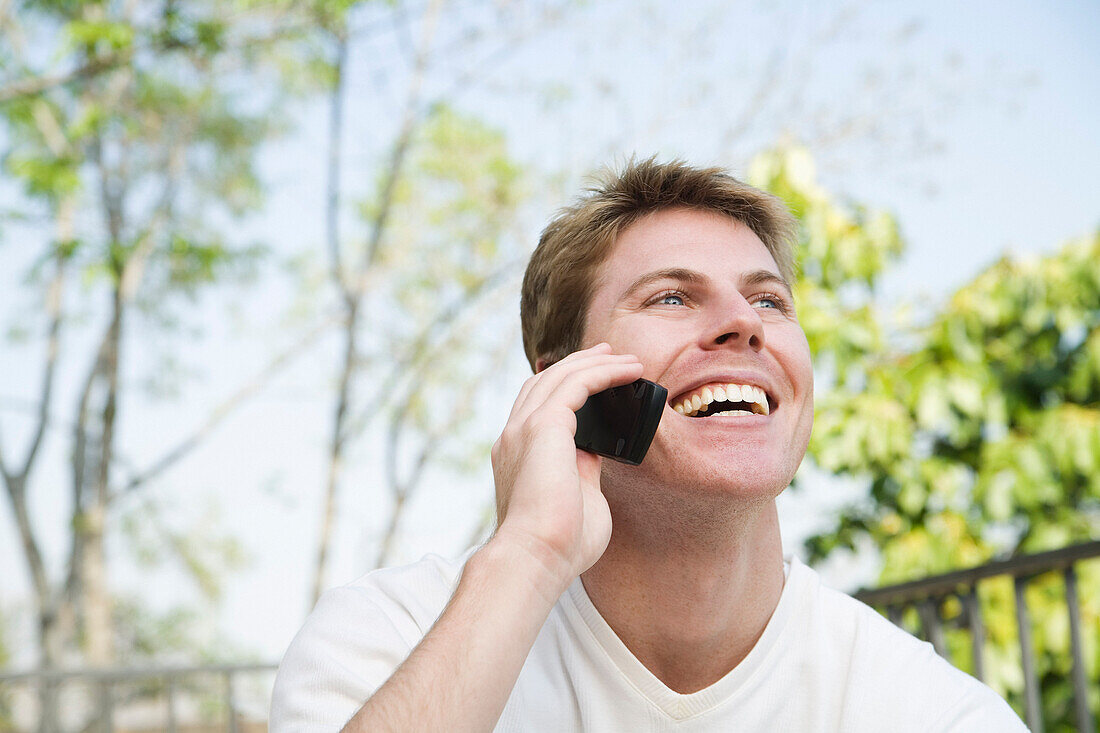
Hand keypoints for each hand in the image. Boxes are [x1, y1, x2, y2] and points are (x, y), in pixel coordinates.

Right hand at [489, 343, 642, 595]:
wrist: (536, 558)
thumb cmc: (560, 544)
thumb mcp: (576, 497)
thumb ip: (583, 471)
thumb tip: (596, 453)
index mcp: (519, 454)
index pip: (539, 406)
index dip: (567, 385)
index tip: (597, 377)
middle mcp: (515, 436)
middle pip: (546, 381)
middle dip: (580, 363)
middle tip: (611, 353)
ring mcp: (524, 429)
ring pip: (560, 376)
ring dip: (595, 362)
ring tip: (627, 359)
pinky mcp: (543, 427)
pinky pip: (577, 384)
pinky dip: (603, 372)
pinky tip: (629, 371)